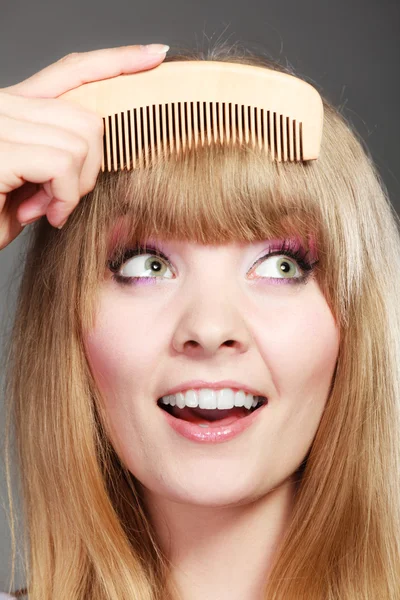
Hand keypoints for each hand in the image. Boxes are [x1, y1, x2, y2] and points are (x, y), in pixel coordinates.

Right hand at [0, 43, 168, 249]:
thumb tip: (100, 149)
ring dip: (75, 188)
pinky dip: (65, 197)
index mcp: (16, 107)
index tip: (153, 57)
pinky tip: (47, 214)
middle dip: (90, 168)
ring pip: (80, 141)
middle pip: (87, 117)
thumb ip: (63, 156)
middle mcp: (4, 105)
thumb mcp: (37, 182)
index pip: (71, 72)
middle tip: (65, 199)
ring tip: (48, 209)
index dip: (116, 62)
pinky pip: (62, 163)